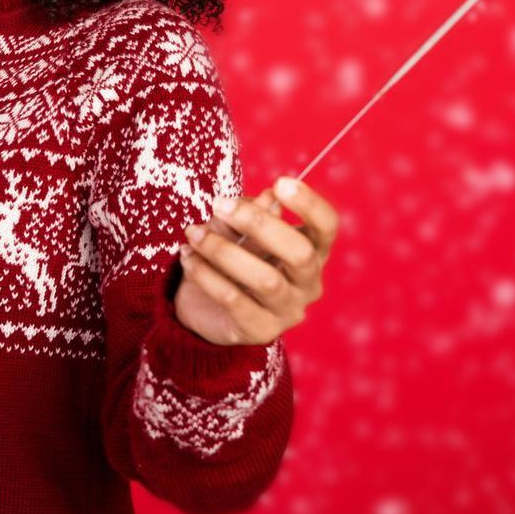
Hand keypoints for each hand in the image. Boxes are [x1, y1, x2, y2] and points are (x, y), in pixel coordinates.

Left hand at [173, 176, 338, 345]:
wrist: (205, 305)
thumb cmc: (231, 256)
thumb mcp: (238, 229)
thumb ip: (252, 215)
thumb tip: (269, 197)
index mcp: (311, 250)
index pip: (326, 227)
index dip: (310, 204)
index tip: (281, 182)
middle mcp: (308, 283)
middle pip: (300, 254)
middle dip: (259, 224)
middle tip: (219, 205)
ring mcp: (288, 311)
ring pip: (265, 280)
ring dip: (223, 250)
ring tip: (193, 234)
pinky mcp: (260, 331)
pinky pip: (234, 300)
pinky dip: (206, 274)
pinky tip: (187, 256)